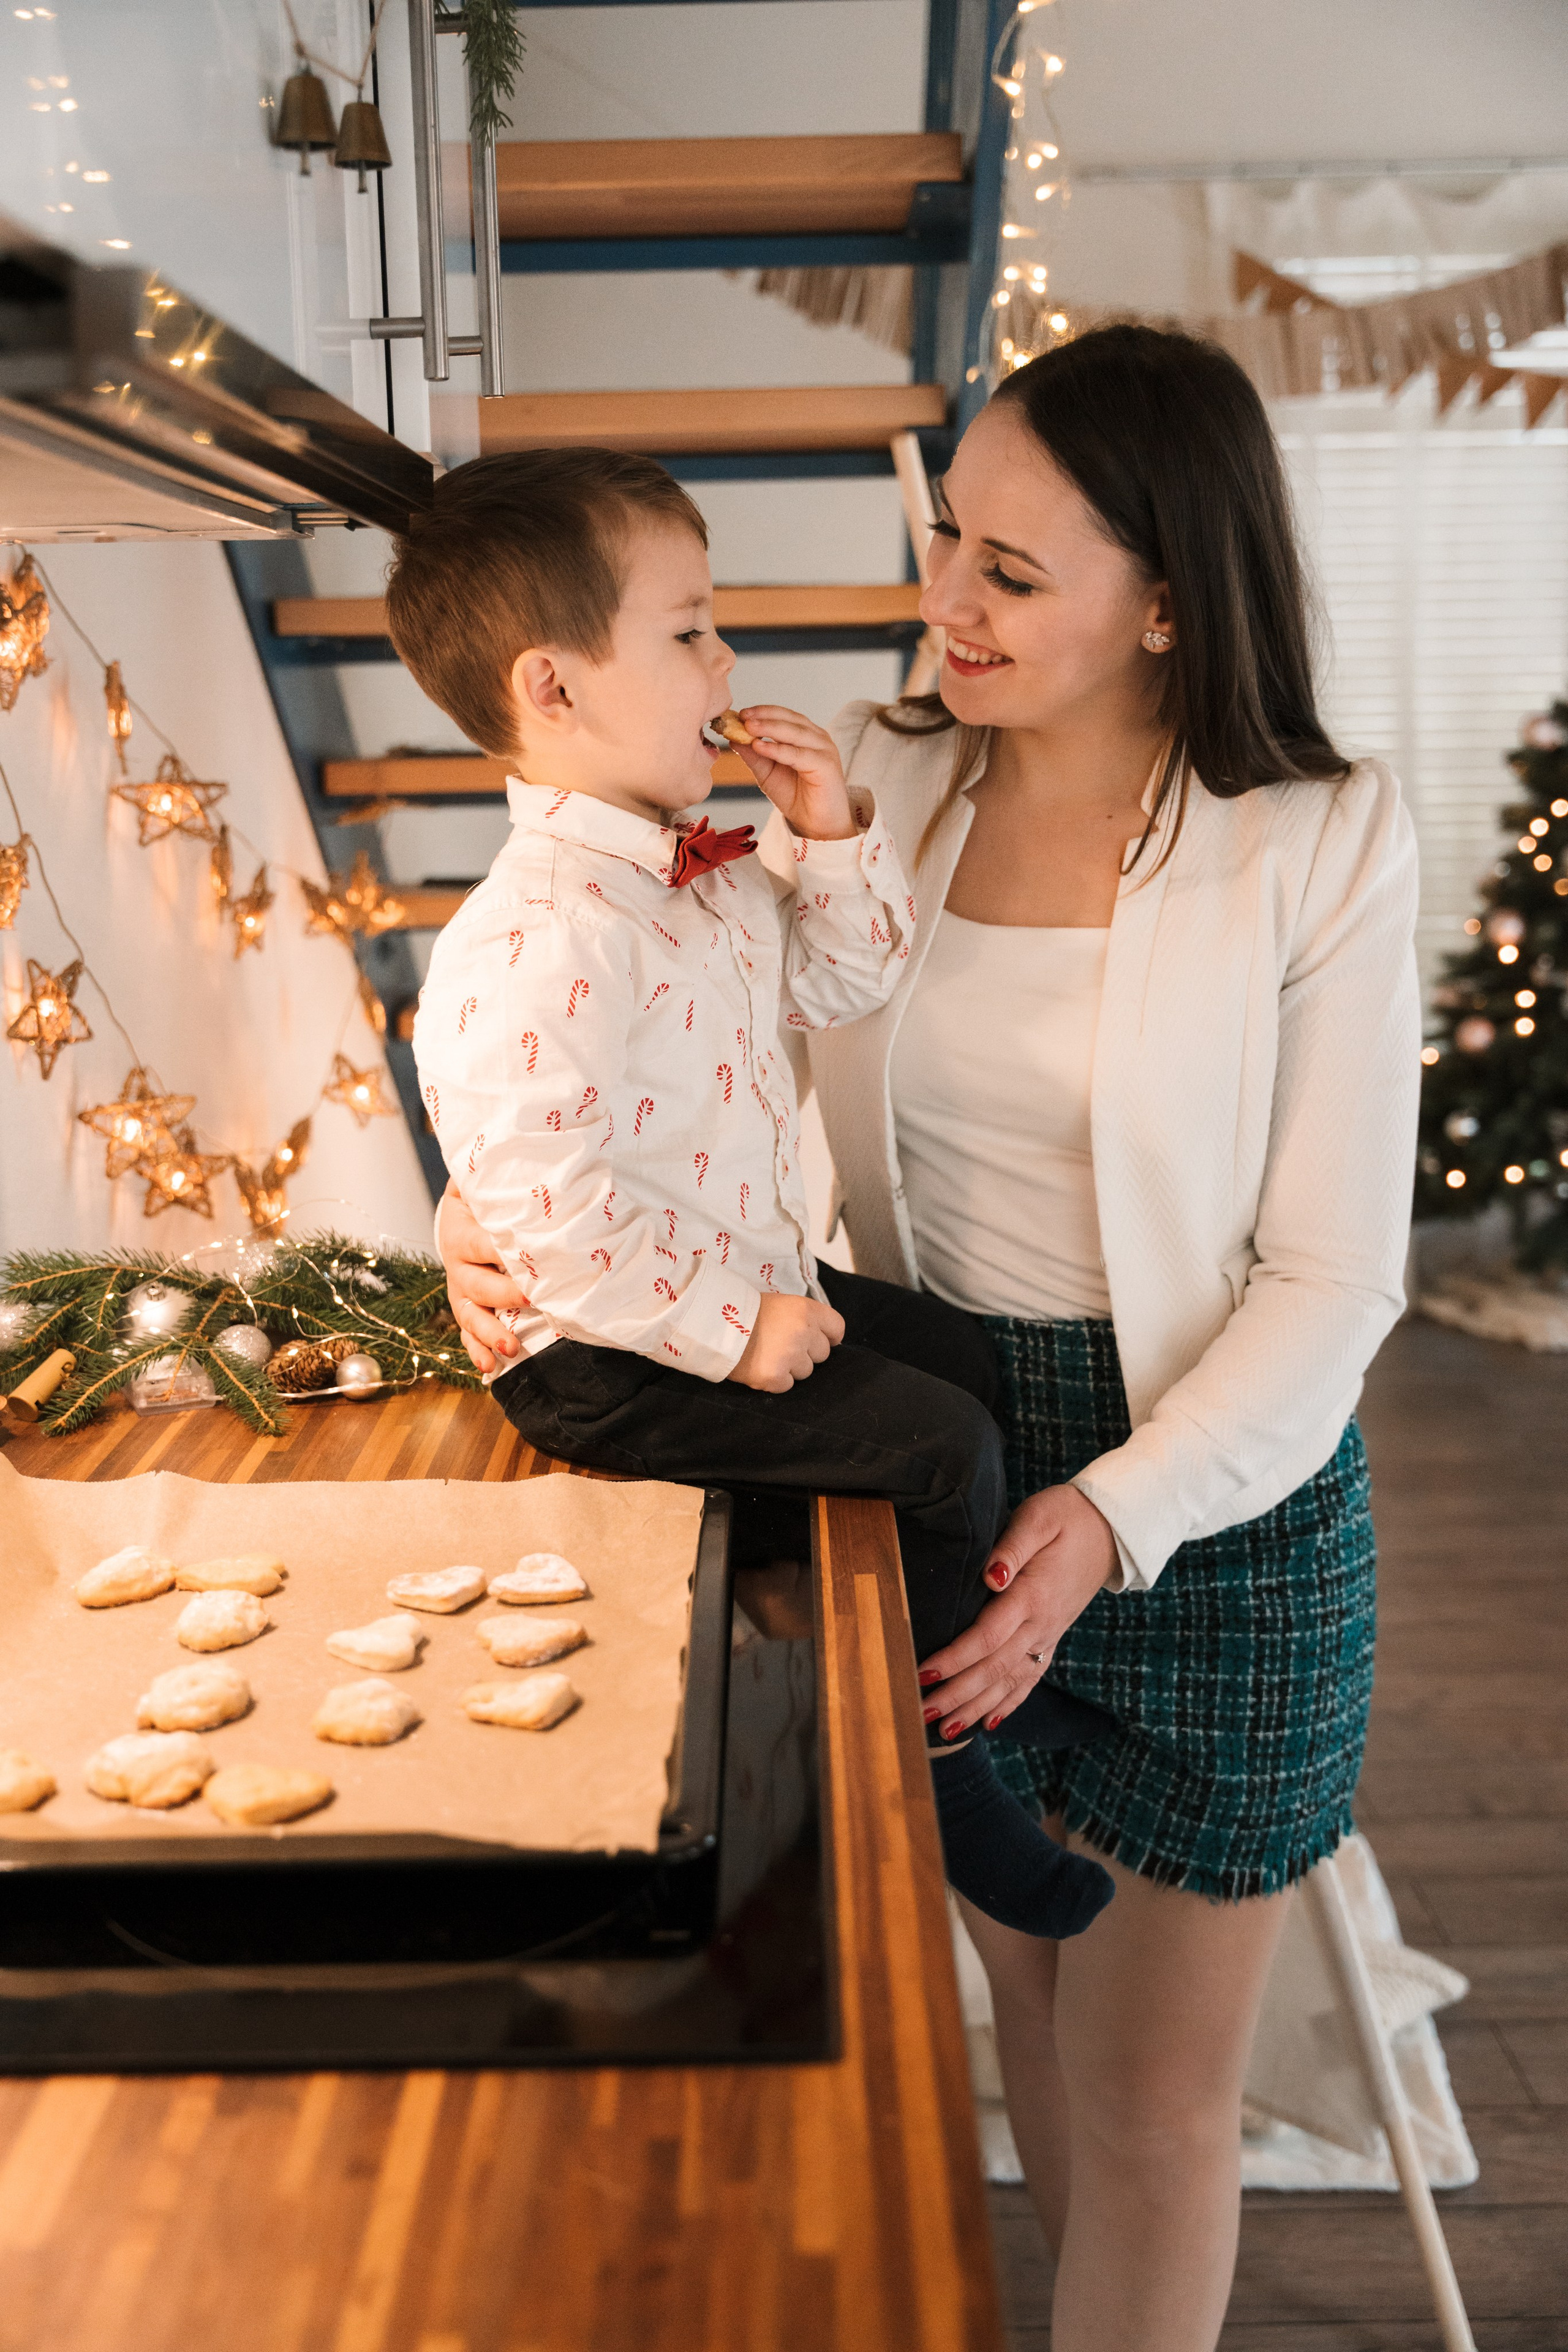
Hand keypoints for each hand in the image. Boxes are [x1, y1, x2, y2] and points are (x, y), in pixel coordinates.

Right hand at [438, 1182, 529, 1374]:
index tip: (528, 1256)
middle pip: (476, 1284)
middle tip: (532, 1297)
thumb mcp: (483, 1182)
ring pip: (470, 1315)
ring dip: (489, 1333)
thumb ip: (498, 1179)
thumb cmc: (486, 1197)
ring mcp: (462, 1290)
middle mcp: (457, 1264)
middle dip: (503, 1294)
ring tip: (510, 1347)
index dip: (499, 1251)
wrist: (466, 1212)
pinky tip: (490, 1367)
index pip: (478, 1243)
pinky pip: (468, 1335)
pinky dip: (477, 1351)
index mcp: (459, 1231)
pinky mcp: (469, 1309)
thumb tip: (532, 1163)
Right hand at [726, 1293, 844, 1392]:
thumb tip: (824, 1337)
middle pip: (822, 1354)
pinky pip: (786, 1385)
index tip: (816, 1340)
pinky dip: (774, 1380)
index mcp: (807, 1311)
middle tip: (781, 1345)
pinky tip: (760, 1366)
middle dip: (806, 1353)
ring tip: (767, 1354)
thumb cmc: (746, 1311)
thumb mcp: (781, 1304)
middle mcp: (803, 1333)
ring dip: (790, 1367)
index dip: (828, 1336)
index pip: (837, 1329)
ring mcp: (790, 1356)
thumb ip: (804, 1319)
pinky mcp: (774, 1376)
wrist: (713, 1322)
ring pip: (806, 1372)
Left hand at [730, 706, 856, 842]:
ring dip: (770, 728)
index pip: (783, 716)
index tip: (740, 713)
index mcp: (805, 735)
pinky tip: (759, 747)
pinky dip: (778, 750)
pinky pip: (798, 754)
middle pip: (789, 720)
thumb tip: (733, 737)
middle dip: (764, 717)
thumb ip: (754, 755)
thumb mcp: (768, 773)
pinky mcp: (826, 765)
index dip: (762, 712)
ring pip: (795, 733)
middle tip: (743, 717)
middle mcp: (817, 738)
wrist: (817, 825)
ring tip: (748, 727)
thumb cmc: (796, 797)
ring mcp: (824, 750)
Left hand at [917, 1484, 1117, 1738]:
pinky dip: (1008, 1703)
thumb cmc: (1065, 1517)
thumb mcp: (1038, 1518)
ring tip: (943, 1730)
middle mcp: (1040, 1624)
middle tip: (920, 1713)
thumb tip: (991, 1576)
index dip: (954, 1659)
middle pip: (993, 1668)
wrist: (1108, 1531)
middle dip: (956, 1694)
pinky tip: (988, 1722)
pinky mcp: (1050, 1637)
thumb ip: (1012, 1547)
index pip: (986, 1636)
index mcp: (1031, 1595)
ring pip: (1009, 1681)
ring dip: (975, 1708)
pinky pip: (1029, 1678)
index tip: (923, 1673)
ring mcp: (1047, 1635)